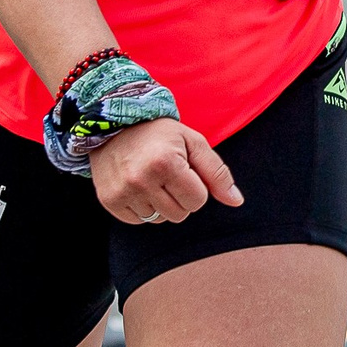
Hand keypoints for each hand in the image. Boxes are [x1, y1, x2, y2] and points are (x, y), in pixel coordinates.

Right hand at [89, 119, 242, 225]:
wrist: (113, 125)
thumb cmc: (159, 134)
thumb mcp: (192, 142)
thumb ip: (217, 172)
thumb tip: (237, 201)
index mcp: (166, 162)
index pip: (198, 201)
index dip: (196, 187)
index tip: (184, 170)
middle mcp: (141, 179)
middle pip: (180, 214)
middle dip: (180, 198)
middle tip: (167, 175)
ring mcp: (123, 191)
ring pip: (159, 219)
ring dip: (160, 203)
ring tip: (151, 178)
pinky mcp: (109, 200)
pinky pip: (138, 221)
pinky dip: (142, 207)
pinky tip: (137, 186)